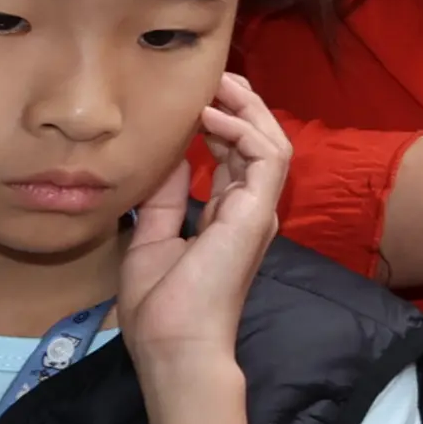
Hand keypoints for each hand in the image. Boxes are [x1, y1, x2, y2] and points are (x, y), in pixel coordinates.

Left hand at [117, 78, 291, 368]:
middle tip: (213, 79)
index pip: (235, 159)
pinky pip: (266, 155)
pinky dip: (243, 129)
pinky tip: (211, 117)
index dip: (220, 124)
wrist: (175, 344)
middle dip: (240, 106)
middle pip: (259, 143)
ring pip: (271, 142)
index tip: (196, 100)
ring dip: (248, 109)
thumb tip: (167, 157)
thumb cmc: (162, 308)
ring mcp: (258, 212)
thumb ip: (163, 198)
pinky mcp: (257, 212)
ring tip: (219, 85)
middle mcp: (250, 212)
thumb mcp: (151, 239)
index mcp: (228, 220)